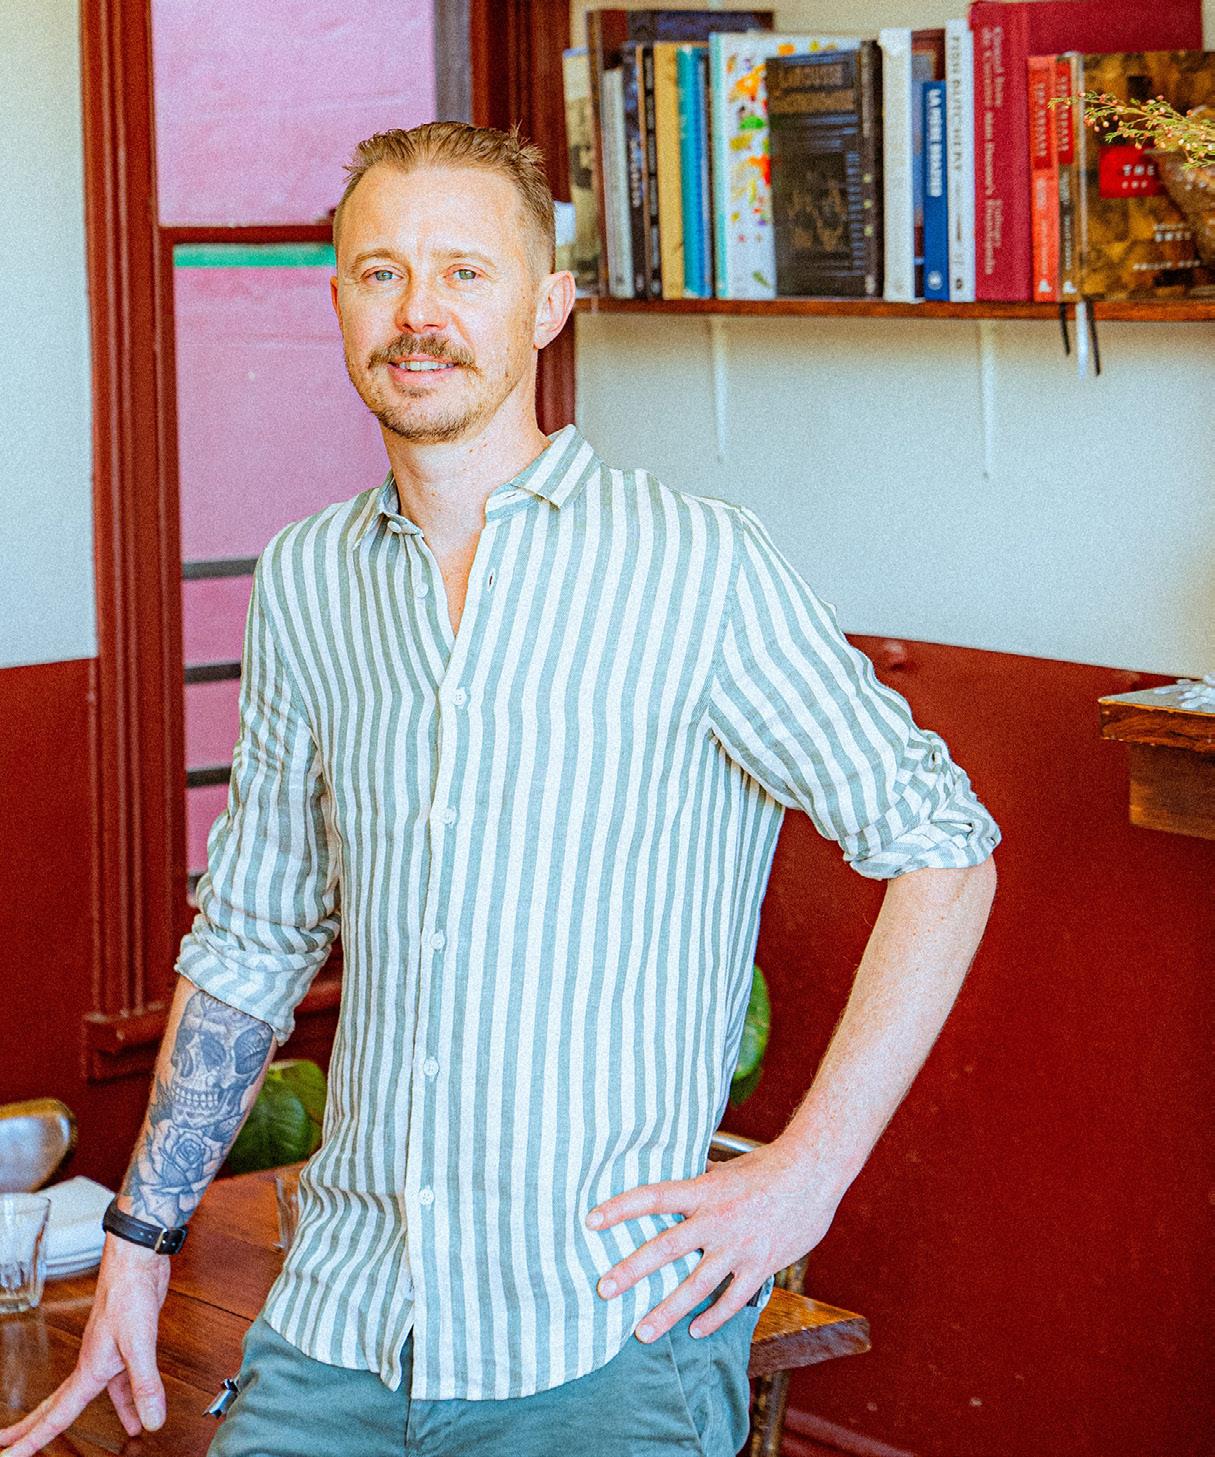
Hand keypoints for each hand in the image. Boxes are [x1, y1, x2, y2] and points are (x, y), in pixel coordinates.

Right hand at [0, 1236, 170, 1454]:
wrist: (137, 1262)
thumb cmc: (129, 1294)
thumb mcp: (140, 1344)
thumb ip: (144, 1385)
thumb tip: (151, 1421)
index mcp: (88, 1369)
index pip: (56, 1415)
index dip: (32, 1440)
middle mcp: (93, 1364)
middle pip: (59, 1407)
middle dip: (36, 1430)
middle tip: (13, 1449)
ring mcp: (108, 1353)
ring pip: (95, 1395)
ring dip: (99, 1416)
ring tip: (118, 1435)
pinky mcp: (126, 1344)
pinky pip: (121, 1381)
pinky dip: (129, 1398)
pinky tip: (139, 1407)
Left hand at [585, 1140, 838, 1342]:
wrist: (814, 1172)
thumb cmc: (769, 1166)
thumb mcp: (727, 1169)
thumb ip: (701, 1183)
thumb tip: (679, 1184)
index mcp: (704, 1191)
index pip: (652, 1197)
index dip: (620, 1208)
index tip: (591, 1221)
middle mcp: (716, 1219)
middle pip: (665, 1248)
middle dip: (632, 1271)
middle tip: (603, 1289)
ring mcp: (739, 1246)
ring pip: (696, 1285)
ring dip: (667, 1311)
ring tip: (641, 1332)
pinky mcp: (761, 1265)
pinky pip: (732, 1299)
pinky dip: (713, 1318)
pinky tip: (695, 1330)